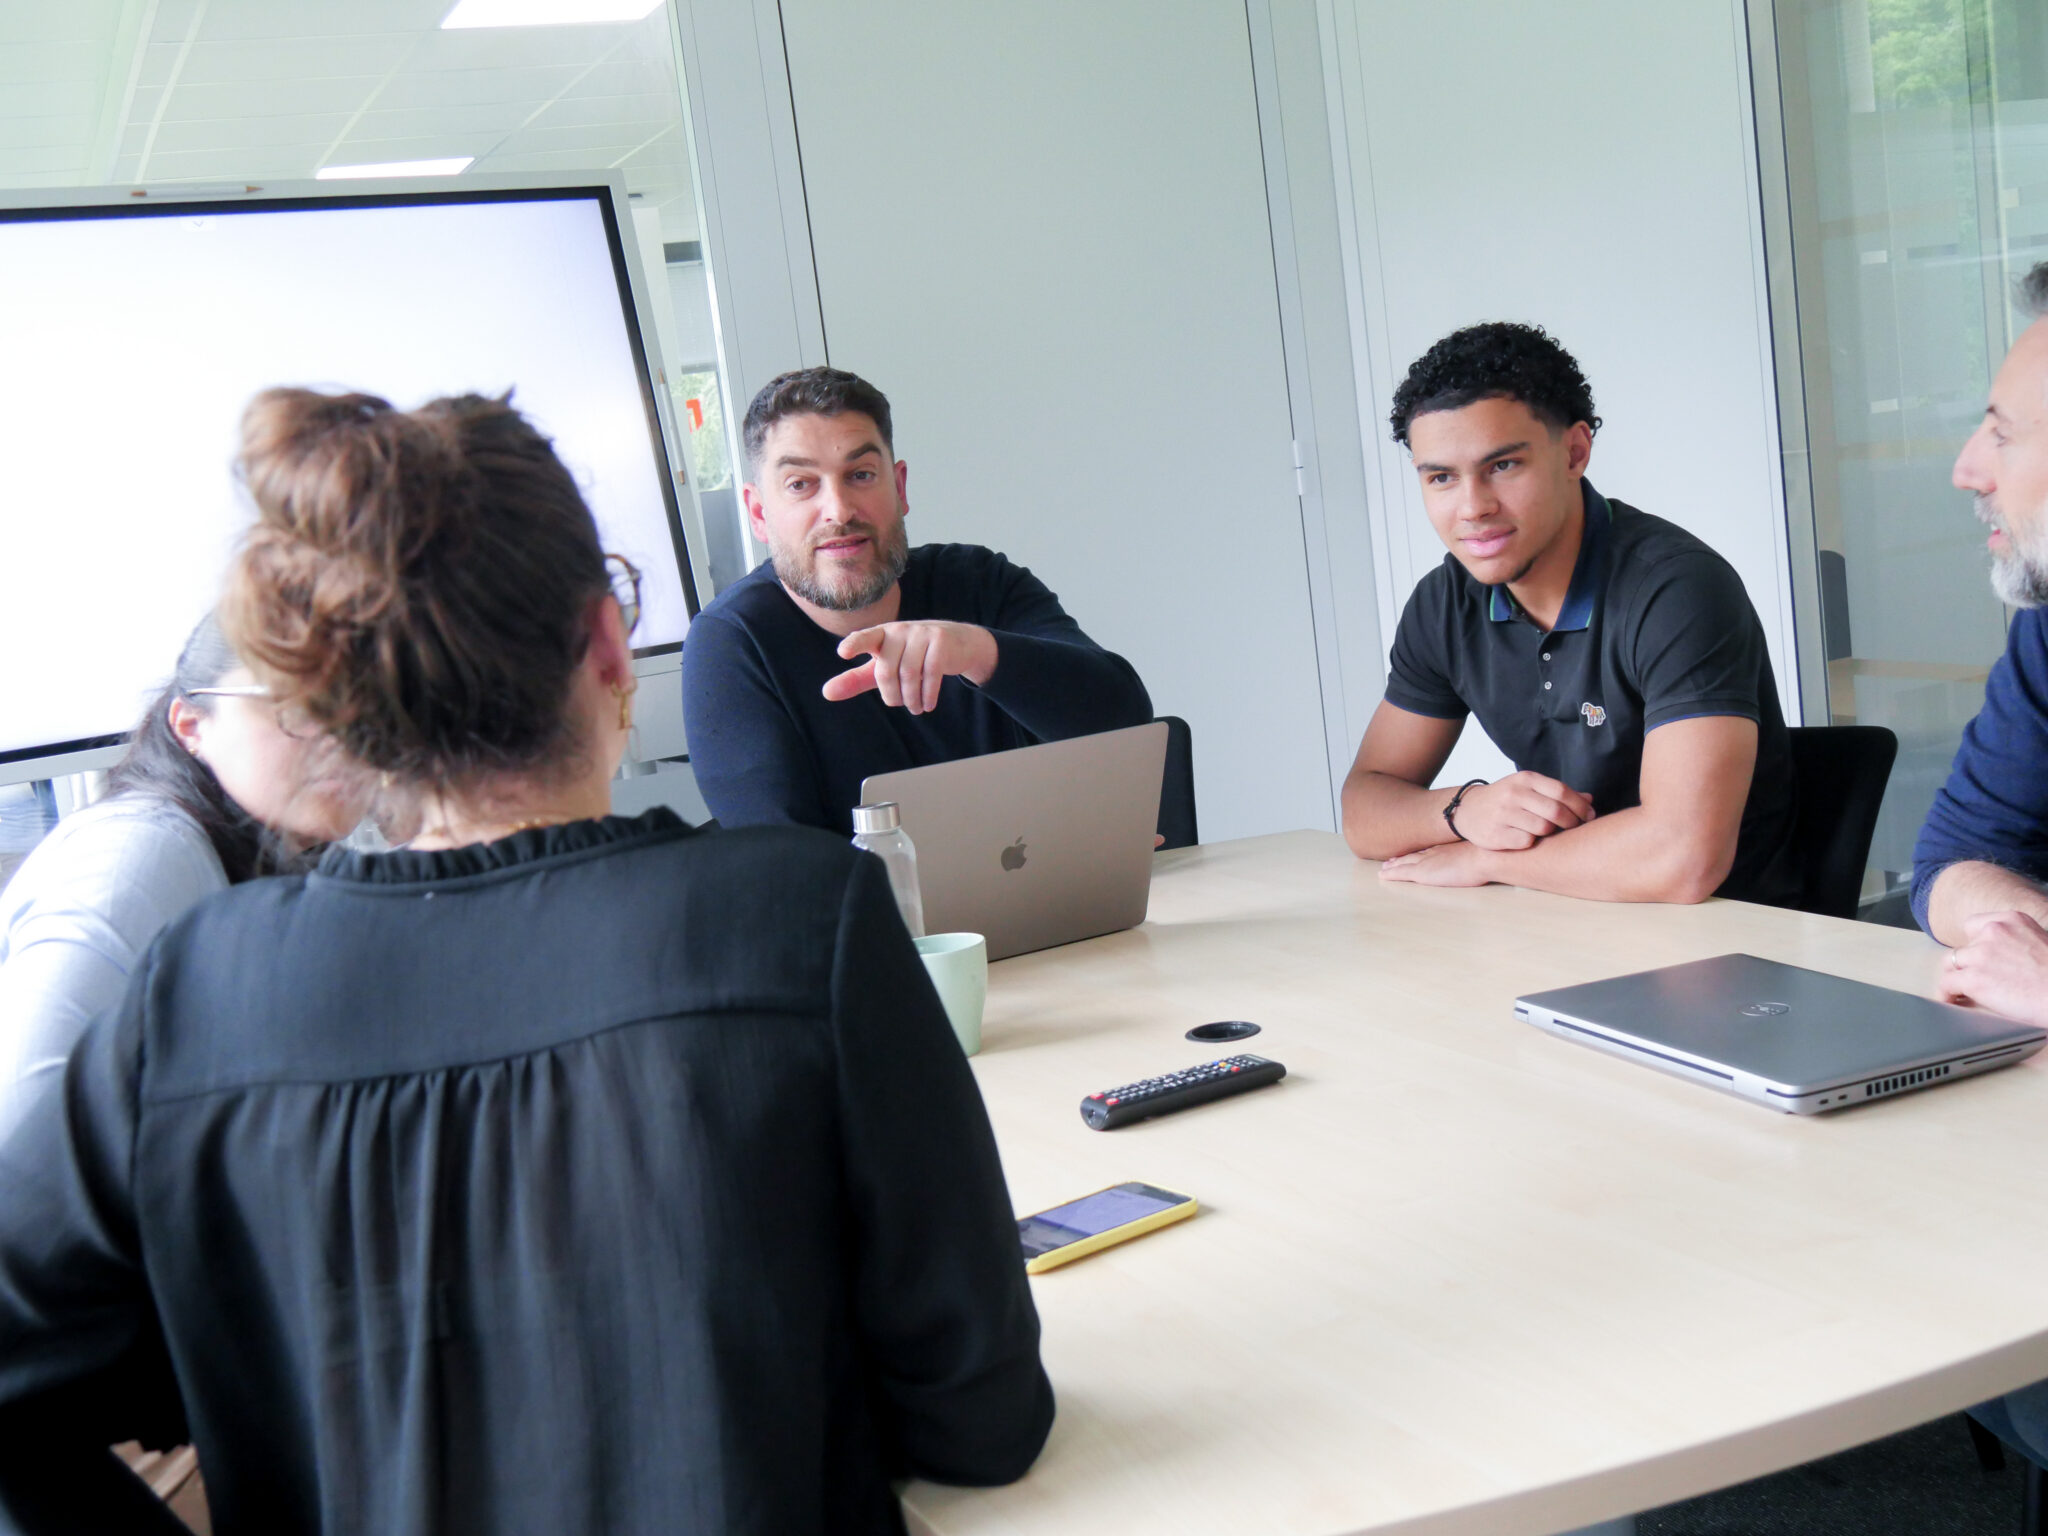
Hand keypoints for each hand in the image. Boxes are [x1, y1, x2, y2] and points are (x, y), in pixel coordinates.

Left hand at [823, 621, 998, 713]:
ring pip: (909, 674)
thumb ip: (856, 679)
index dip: (854, 644)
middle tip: (899, 705)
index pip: (865, 638)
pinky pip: (931, 674)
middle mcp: (899, 630)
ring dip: (911, 699)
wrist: (957, 643)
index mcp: (881, 635)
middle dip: (892, 694)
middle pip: (887, 669)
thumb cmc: (911, 656)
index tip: (843, 652)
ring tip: (915, 708)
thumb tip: (826, 693)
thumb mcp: (883, 667)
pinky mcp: (941, 642)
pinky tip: (927, 705)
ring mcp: (921, 633)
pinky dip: (927, 695)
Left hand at [1378, 841, 1496, 887]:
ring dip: (1394, 865)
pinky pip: (1402, 873)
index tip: (1415, 851)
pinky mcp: (1423, 872)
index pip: (1431, 849)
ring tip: (1384, 867)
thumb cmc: (1495, 855)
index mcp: (1450, 848)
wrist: (1489, 856)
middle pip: (1415, 854)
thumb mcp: (1487, 851)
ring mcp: (1428, 861)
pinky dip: (1391, 874)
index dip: (1421, 851)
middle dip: (1403, 856)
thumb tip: (1498, 856)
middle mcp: (1436, 852)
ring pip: (1405, 862)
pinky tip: (1382, 875)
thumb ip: (1485, 855)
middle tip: (1392, 859)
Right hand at [1446, 772, 1594, 849]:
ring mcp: (1503, 814)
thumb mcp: (1528, 789)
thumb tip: (1589, 800)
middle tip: (1575, 828)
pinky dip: (1533, 842)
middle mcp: (1513, 794)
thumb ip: (1557, 794)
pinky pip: (1526, 842)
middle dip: (1572, 822)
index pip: (1562, 792)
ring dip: (1551, 833)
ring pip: (1543, 828)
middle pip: (1556, 811)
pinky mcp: (1495, 834)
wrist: (1467, 810)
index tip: (1589, 816)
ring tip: (1550, 833)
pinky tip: (1530, 840)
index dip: (1580, 806)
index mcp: (1525, 779)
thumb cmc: (1506, 800)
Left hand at [1938, 910, 2047, 1026]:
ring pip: (1952, 964)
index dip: (1974, 944)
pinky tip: (1950, 1001)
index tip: (1976, 956)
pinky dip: (1946, 994)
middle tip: (1974, 978)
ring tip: (1960, 992)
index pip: (1976, 925)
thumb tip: (2005, 956)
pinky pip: (1947, 984)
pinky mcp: (1974, 979)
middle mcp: (1994, 932)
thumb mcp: (2042, 943)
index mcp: (2013, 920)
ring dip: (1957, 978)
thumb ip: (2019, 943)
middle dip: (1967, 963)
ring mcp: (1982, 954)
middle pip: (1964, 946)